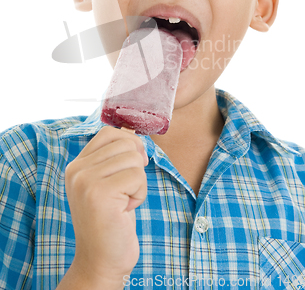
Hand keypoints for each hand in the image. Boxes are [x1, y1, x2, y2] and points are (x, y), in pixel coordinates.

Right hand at [64, 126, 147, 285]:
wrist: (101, 260)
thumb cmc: (112, 221)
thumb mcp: (108, 183)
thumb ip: (114, 157)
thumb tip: (132, 131)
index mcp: (77, 165)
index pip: (109, 132)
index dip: (129, 144)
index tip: (133, 165)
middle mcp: (77, 170)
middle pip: (126, 143)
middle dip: (136, 167)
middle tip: (125, 191)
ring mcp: (85, 180)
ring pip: (134, 158)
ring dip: (138, 182)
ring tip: (123, 202)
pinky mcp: (99, 193)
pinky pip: (137, 176)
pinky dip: (140, 194)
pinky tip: (125, 210)